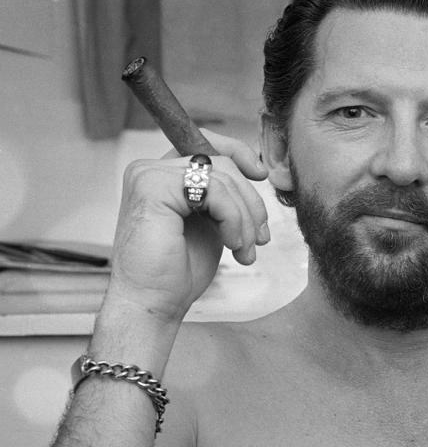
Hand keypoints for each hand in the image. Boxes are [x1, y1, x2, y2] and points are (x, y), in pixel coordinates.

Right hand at [105, 130, 269, 322]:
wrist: (153, 303)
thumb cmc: (178, 270)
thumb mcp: (210, 222)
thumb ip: (223, 195)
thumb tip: (255, 171)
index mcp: (162, 175)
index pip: (205, 143)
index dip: (239, 152)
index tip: (261, 174)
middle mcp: (150, 169)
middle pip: (221, 162)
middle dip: (250, 202)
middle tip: (258, 238)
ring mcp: (148, 175)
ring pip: (222, 177)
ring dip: (245, 218)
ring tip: (245, 249)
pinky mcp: (152, 187)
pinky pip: (213, 189)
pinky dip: (233, 218)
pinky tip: (231, 244)